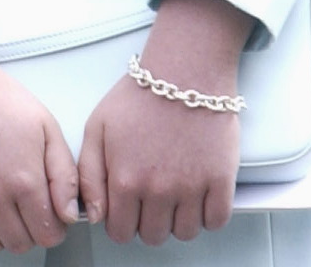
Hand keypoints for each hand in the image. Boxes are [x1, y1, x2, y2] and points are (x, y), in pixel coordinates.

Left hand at [78, 0, 249, 245]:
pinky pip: (217, 221)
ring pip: (185, 232)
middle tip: (150, 201)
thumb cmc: (138, 98)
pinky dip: (208, 215)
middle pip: (154, 236)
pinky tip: (198, 197)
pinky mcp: (221, 181)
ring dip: (178, 220)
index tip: (126, 210)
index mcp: (125, 180)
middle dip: (148, 223)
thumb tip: (94, 216)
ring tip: (175, 196)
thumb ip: (89, 175)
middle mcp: (159, 191)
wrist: (183, 74)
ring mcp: (192, 188)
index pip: (120, 232)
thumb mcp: (96, 129)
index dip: (121, 223)